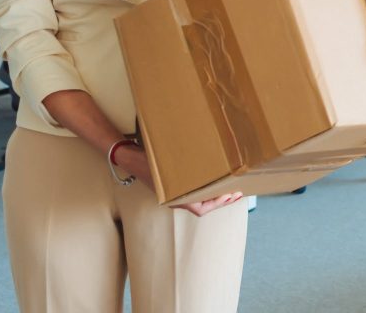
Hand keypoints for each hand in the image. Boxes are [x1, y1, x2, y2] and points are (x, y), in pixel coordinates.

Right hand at [115, 143, 242, 216]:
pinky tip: (215, 180)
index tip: (230, 195)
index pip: (200, 208)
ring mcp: (174, 193)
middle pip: (203, 206)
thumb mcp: (164, 167)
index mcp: (173, 198)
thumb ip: (182, 172)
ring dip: (215, 195)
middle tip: (237, 193)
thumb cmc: (145, 160)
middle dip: (221, 200)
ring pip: (199, 200)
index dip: (216, 203)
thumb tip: (203, 170)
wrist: (128, 156)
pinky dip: (206, 188)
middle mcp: (175, 198)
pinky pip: (194, 192)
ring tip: (230, 188)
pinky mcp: (174, 186)